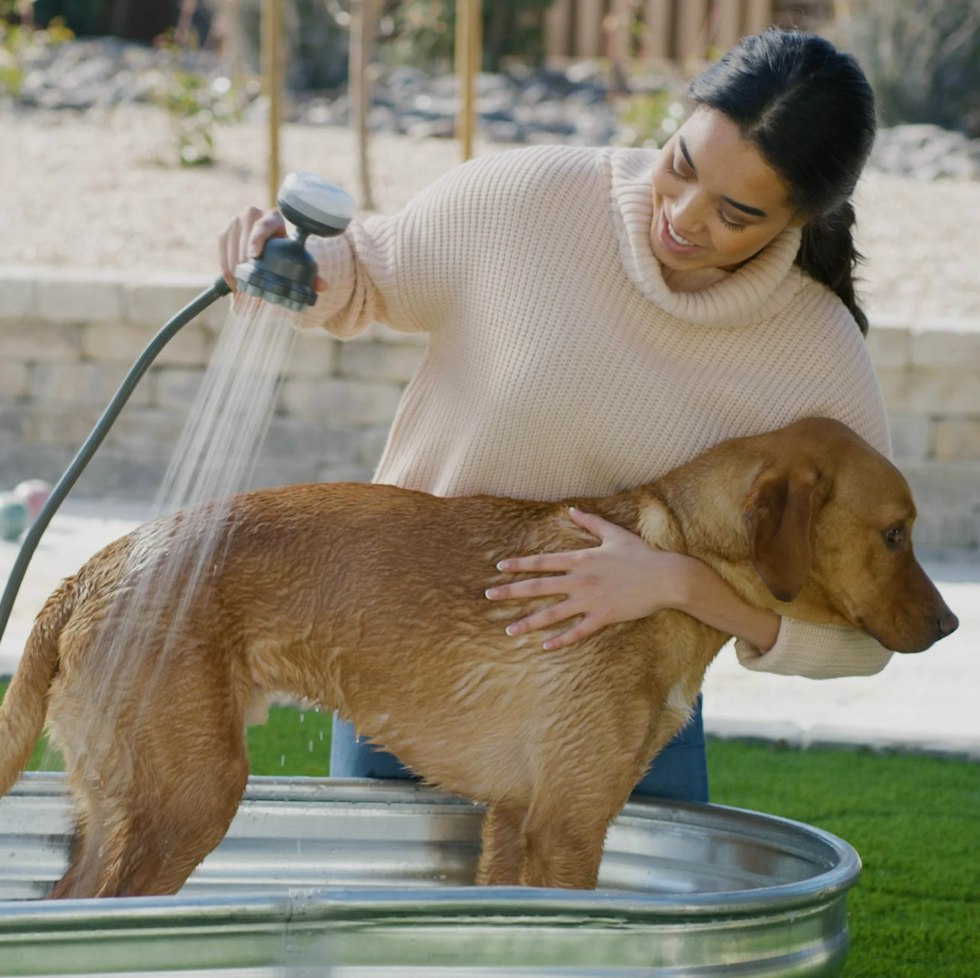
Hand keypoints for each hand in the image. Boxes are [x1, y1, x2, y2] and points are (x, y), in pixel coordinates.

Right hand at [216, 206, 327, 292]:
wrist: (270, 243)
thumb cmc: (285, 251)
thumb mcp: (297, 259)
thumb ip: (311, 273)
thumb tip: (323, 286)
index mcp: (273, 218)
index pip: (263, 224)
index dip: (257, 238)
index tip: (254, 256)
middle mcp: (251, 215)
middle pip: (244, 243)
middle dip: (247, 269)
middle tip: (253, 291)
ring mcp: (235, 223)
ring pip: (231, 252)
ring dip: (237, 274)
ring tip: (245, 292)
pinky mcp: (224, 234)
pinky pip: (222, 257)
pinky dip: (228, 274)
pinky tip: (235, 287)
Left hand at [485, 507, 690, 649]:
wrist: (667, 577)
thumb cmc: (641, 554)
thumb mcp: (614, 534)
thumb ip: (590, 522)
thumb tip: (571, 510)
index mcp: (581, 559)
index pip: (542, 562)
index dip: (520, 565)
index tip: (499, 568)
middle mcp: (580, 580)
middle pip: (538, 587)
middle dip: (511, 592)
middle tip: (489, 597)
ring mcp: (591, 600)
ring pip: (552, 614)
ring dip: (528, 622)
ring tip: (509, 631)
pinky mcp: (604, 617)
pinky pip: (578, 632)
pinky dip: (561, 640)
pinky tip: (545, 647)